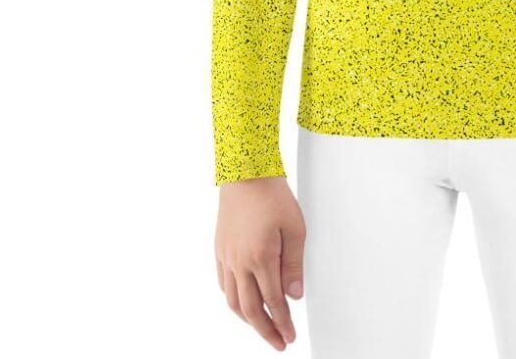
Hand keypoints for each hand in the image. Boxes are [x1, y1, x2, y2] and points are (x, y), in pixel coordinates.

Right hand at [215, 176, 306, 350]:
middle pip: (251, 310)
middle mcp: (240, 262)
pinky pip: (225, 285)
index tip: (290, 337)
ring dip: (249, 320)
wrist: (245, 173)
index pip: (273, 302)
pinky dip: (234, 301)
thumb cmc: (272, 195)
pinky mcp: (220, 250)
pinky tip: (243, 303)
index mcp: (261, 258)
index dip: (282, 323)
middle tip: (279, 342)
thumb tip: (294, 295)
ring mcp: (227, 257)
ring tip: (264, 328)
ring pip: (234, 302)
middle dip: (266, 331)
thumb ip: (294, 264)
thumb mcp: (295, 227)